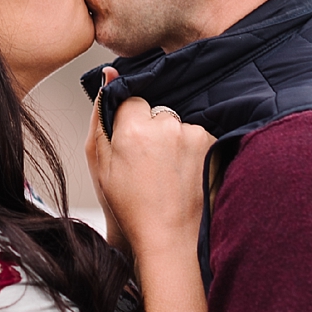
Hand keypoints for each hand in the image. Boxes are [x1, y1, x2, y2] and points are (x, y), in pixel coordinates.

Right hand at [86, 69, 213, 259]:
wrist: (167, 236)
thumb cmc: (130, 204)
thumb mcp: (100, 162)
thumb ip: (101, 114)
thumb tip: (109, 75)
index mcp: (134, 129)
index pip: (131, 101)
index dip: (129, 124)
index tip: (131, 148)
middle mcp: (167, 126)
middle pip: (156, 111)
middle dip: (151, 130)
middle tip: (148, 165)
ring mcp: (193, 135)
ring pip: (177, 124)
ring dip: (172, 140)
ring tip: (167, 173)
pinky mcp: (211, 145)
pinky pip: (196, 136)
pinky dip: (190, 150)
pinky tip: (182, 174)